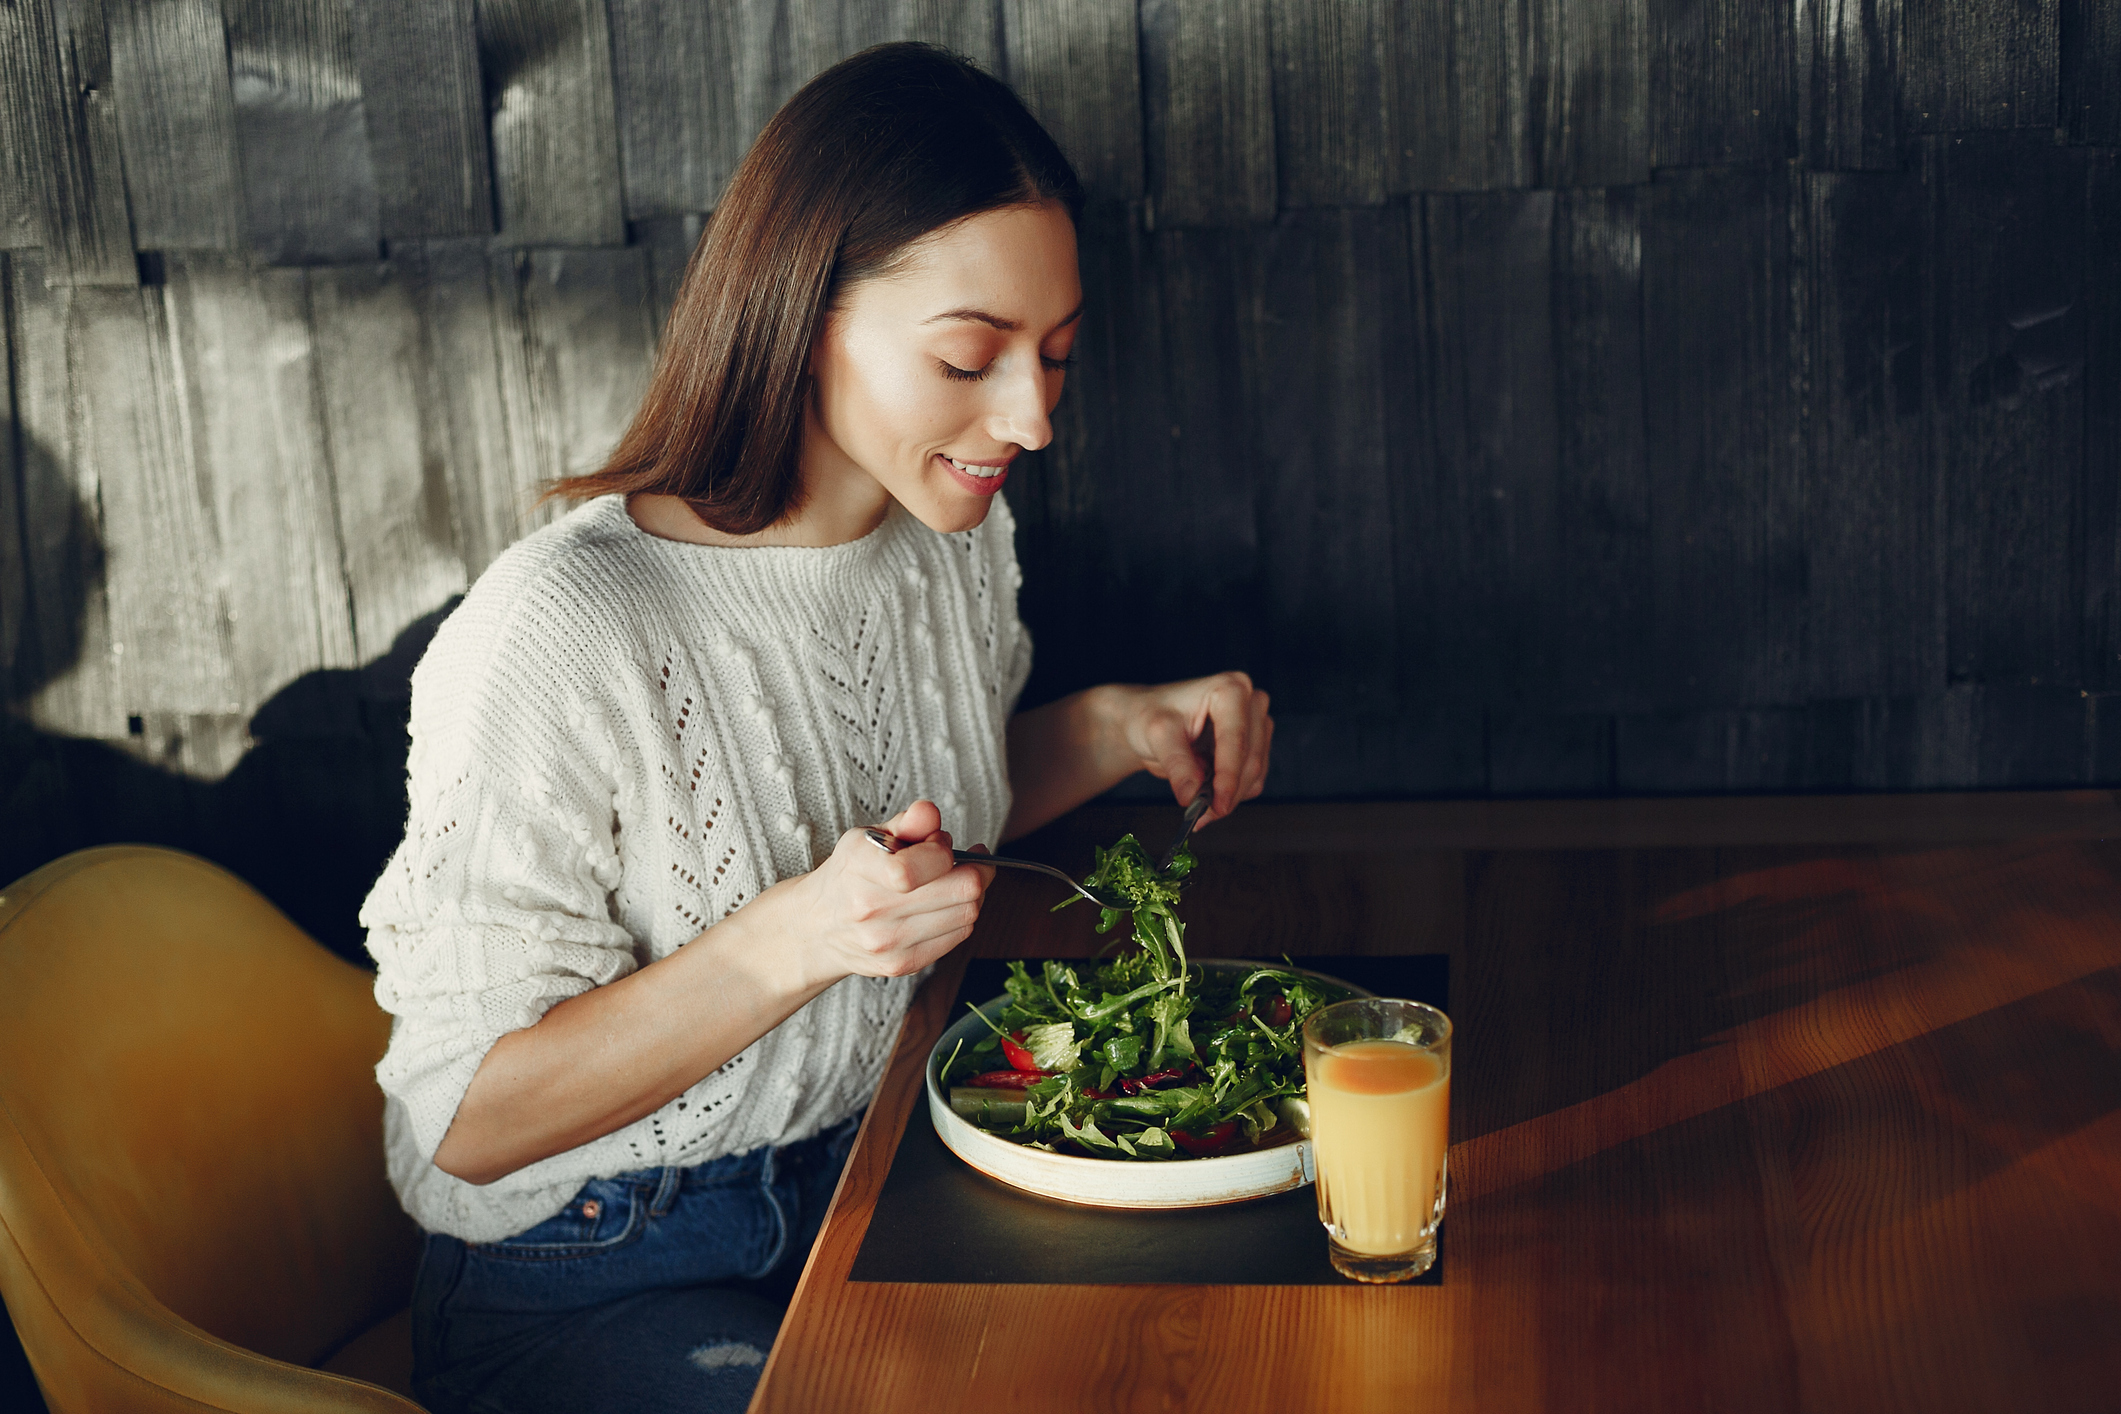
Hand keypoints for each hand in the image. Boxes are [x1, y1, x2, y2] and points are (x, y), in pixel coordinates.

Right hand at [786, 800, 992, 983]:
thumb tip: (928, 812)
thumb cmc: (849, 877)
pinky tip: (944, 906)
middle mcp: (871, 909)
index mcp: (859, 868)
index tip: (941, 845)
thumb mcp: (867, 839)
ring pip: (967, 914)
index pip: (925, 865)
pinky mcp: (902, 964)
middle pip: (962, 890)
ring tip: (953, 882)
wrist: (816, 928)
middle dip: (975, 869)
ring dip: (971, 894)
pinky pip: (958, 936)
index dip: (945, 851)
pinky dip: (960, 917)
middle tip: (967, 861)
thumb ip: (906, 823)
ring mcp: (887, 942)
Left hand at [1107, 672, 1272, 826]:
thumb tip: (1192, 795)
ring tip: (1198, 808)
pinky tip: (1208, 799)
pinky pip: (1252, 781)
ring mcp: (1255, 725)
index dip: (1228, 775)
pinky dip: (1232, 796)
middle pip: (1250, 759)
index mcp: (1230, 689)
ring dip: (1229, 797)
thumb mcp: (1158, 735)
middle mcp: (1250, 703)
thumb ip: (1177, 764)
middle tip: (1200, 815)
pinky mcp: (1254, 747)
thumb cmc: (1150, 716)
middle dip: (1227, 792)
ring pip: (1254, 774)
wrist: (1146, 721)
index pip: (1236, 738)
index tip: (1218, 804)